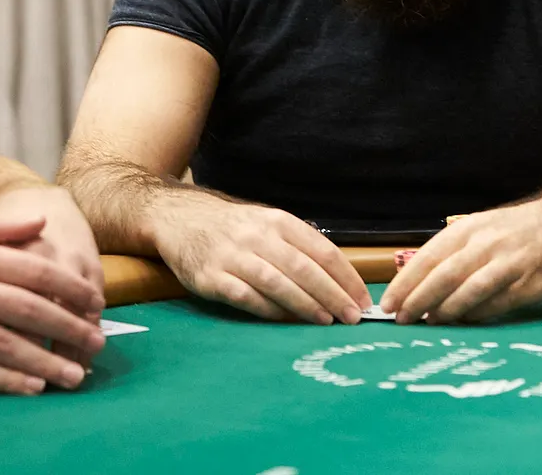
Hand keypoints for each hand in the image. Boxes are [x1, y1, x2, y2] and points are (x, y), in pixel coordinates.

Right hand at [0, 214, 106, 394]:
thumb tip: (44, 221)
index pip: (34, 270)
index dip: (70, 288)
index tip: (96, 303)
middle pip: (28, 309)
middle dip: (69, 328)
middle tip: (97, 343)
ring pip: (6, 344)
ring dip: (46, 362)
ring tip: (75, 375)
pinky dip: (6, 379)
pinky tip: (32, 386)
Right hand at [150, 193, 368, 323]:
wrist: (179, 218)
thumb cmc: (233, 228)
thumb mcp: (267, 223)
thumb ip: (298, 246)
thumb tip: (339, 280)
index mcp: (278, 221)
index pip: (323, 250)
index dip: (346, 277)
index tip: (362, 299)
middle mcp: (258, 236)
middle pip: (304, 268)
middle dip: (333, 295)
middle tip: (352, 317)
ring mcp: (233, 256)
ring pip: (278, 282)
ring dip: (306, 304)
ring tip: (327, 322)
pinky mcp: (211, 278)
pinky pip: (246, 297)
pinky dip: (269, 310)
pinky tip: (287, 321)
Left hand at [380, 185, 541, 323]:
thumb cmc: (518, 230)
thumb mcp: (483, 228)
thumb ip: (455, 252)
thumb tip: (419, 284)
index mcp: (470, 228)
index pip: (428, 257)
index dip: (406, 282)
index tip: (389, 303)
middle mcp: (487, 243)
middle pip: (443, 276)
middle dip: (418, 300)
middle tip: (401, 320)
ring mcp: (510, 263)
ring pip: (468, 291)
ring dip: (445, 311)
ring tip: (429, 323)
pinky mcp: (531, 283)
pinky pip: (497, 304)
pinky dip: (477, 315)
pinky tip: (464, 323)